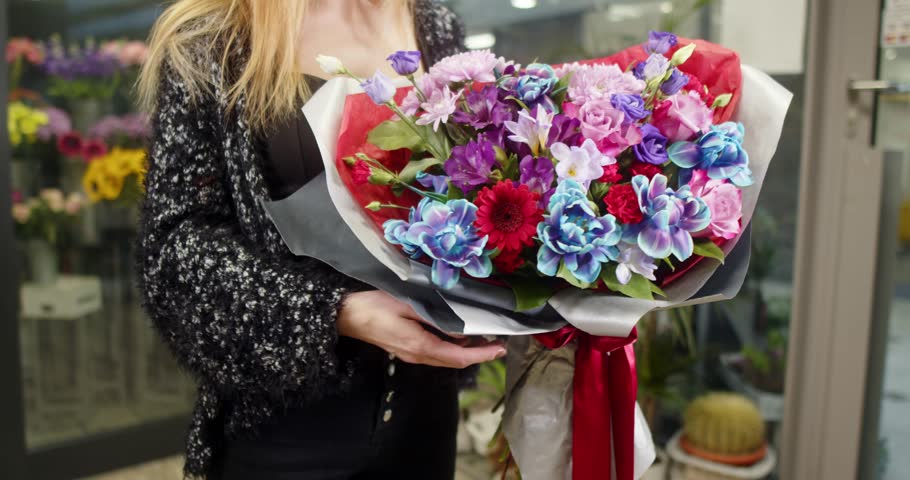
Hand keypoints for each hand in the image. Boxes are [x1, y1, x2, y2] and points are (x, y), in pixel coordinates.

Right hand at [338, 290, 505, 368]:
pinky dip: (451, 347)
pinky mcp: (407, 349)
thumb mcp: (407, 305)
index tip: (499, 349)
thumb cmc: (375, 307)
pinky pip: (435, 353)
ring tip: (483, 338)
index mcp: (419, 345)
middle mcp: (418, 355)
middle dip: (478, 355)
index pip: (457, 357)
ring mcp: (412, 355)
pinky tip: (459, 335)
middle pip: (454, 361)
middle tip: (497, 344)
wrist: (348, 317)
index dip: (481, 355)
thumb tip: (459, 328)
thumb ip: (434, 317)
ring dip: (465, 351)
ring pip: (445, 358)